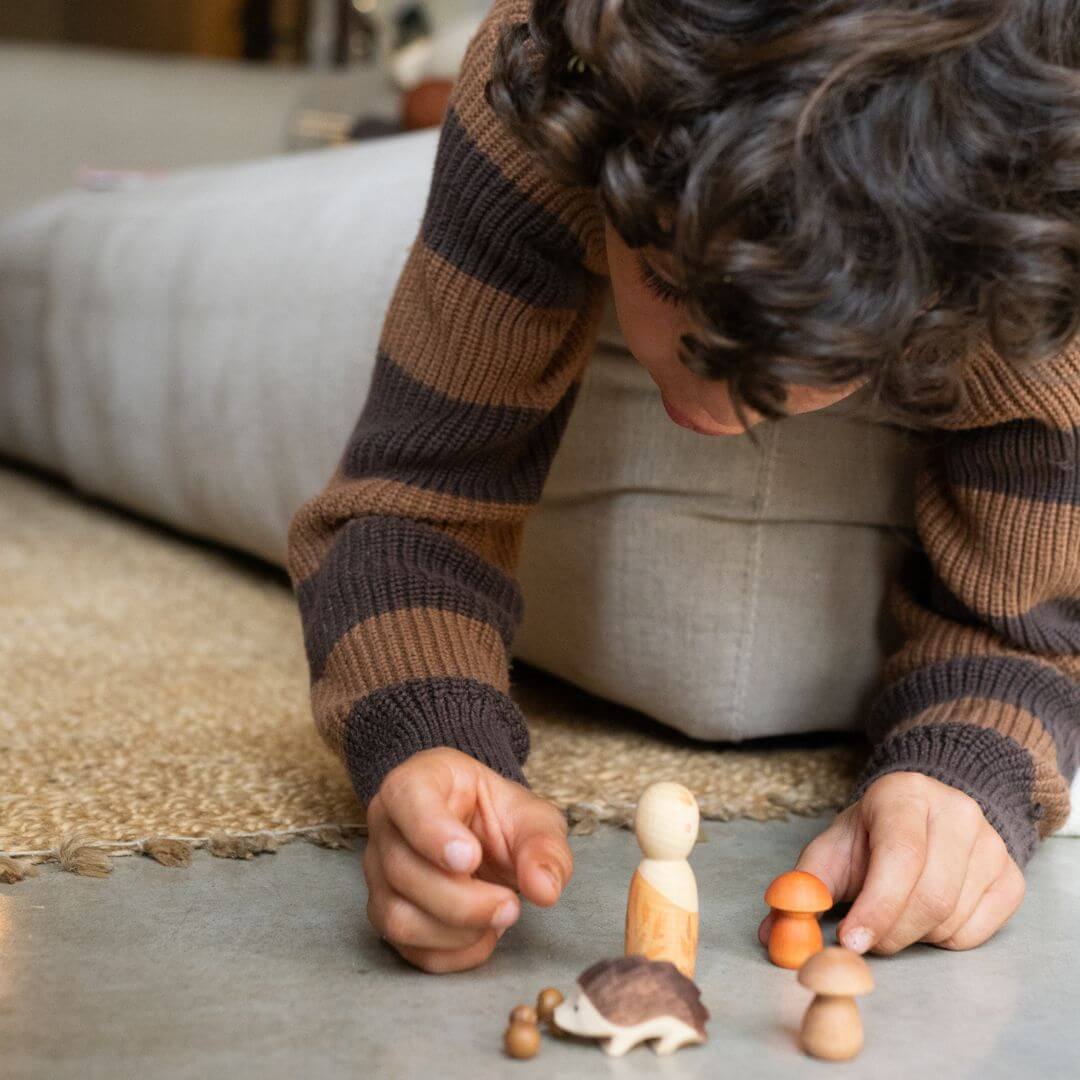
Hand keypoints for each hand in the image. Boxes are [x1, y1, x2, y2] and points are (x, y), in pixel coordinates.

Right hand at [363, 747, 572, 972]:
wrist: (480, 835)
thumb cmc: (496, 816)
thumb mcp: (531, 817)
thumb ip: (544, 846)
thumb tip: (544, 888)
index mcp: (416, 783)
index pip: (406, 798)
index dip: (434, 833)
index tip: (470, 858)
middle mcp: (387, 826)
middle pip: (404, 870)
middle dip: (462, 900)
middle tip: (510, 905)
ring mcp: (379, 874)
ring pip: (397, 916)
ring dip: (456, 932)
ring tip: (499, 917)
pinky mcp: (385, 914)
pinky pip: (408, 949)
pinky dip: (453, 954)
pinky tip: (483, 936)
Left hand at [757, 772, 1024, 954]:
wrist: (922, 815)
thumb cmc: (871, 835)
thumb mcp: (832, 848)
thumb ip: (803, 887)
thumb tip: (774, 933)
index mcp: (904, 794)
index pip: (901, 856)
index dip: (877, 906)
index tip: (851, 941)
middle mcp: (956, 811)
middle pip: (930, 895)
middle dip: (890, 931)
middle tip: (865, 940)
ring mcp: (990, 842)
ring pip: (952, 917)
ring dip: (915, 935)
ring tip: (895, 913)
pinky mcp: (1010, 875)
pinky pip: (978, 931)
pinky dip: (944, 938)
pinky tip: (925, 915)